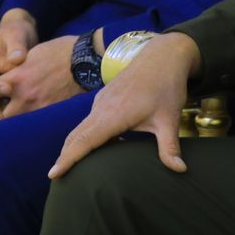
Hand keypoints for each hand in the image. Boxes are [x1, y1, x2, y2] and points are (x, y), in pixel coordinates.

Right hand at [0, 8, 38, 122]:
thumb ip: (15, 45)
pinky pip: (9, 107)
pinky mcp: (11, 93)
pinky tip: (29, 123)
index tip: (7, 88)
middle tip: (1, 123)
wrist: (22, 32)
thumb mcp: (15, 33)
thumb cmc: (16, 31)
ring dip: (5, 119)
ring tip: (15, 131)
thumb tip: (15, 58)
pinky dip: (17, 115)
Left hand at [0, 33, 80, 119]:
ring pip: (14, 121)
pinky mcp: (50, 114)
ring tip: (8, 113)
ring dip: (9, 117)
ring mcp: (38, 108)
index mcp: (16, 78)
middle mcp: (24, 97)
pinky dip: (26, 119)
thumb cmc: (58, 52)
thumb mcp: (30, 53)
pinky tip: (27, 114)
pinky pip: (32, 121)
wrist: (86, 62)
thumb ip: (10, 64)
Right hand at [49, 31, 199, 178]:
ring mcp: (101, 101)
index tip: (53, 174)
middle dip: (64, 156)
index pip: (85, 141)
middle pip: (76, 135)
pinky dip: (83, 135)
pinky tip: (92, 147)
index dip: (68, 159)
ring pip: (81, 127)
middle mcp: (101, 108)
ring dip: (72, 146)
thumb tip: (180, 170)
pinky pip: (89, 120)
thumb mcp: (169, 119)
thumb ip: (169, 147)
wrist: (162, 55)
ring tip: (67, 166)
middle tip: (55, 178)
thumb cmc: (166, 86)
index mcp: (113, 115)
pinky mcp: (104, 98)